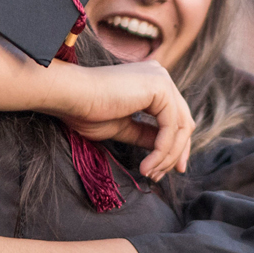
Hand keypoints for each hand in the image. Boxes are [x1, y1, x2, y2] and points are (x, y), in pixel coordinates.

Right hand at [43, 61, 193, 180]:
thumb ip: (146, 135)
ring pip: (180, 127)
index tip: (165, 170)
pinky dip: (162, 151)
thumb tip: (166, 150)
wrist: (70, 96)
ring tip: (149, 173)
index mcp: (151, 81)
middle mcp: (160, 75)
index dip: (175, 146)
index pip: (175, 117)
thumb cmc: (86, 110)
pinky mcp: (160, 87)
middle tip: (163, 176)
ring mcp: (162, 79)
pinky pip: (170, 127)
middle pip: (183, 122)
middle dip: (176, 153)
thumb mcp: (123, 127)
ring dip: (167, 156)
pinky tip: (147, 165)